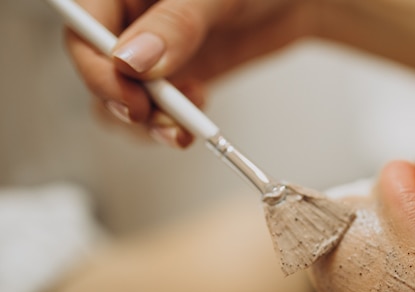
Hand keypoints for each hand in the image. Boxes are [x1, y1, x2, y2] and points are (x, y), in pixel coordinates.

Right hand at [65, 0, 319, 147]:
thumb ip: (175, 24)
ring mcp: (152, 51)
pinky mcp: (174, 75)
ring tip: (188, 122)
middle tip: (169, 123)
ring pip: (123, 99)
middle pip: (100, 72)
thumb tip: (132, 61)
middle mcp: (132, 21)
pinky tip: (200, 104)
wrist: (297, 2)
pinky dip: (172, 121)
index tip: (133, 100)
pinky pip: (155, 109)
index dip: (98, 71)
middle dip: (130, 106)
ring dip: (150, 122)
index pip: (84, 31)